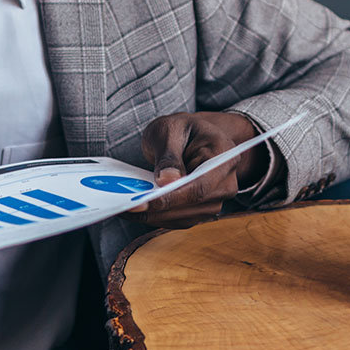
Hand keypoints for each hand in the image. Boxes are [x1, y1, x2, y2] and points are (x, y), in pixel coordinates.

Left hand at [127, 112, 266, 229]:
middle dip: (157, 210)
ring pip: (184, 218)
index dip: (171, 198)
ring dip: (154, 216)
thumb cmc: (183, 129)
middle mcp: (226, 183)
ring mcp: (216, 200)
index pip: (199, 186)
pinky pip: (178, 220)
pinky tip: (135, 210)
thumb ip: (169, 155)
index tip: (141, 203)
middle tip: (124, 208)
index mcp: (224, 157)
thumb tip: (167, 181)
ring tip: (125, 208)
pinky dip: (156, 216)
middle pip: (192, 207)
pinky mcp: (201, 210)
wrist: (193, 136)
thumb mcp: (170, 130)